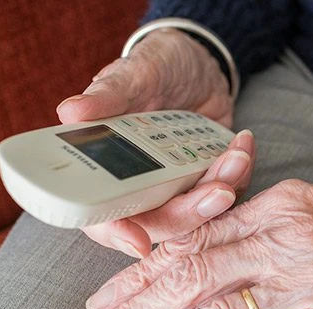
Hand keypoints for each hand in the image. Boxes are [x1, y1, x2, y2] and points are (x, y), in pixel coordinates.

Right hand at [56, 29, 253, 256]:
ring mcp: (177, 187)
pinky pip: (228, 192)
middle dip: (191, 213)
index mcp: (107, 172)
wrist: (196, 61)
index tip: (139, 243)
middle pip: (161, 224)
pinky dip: (240, 174)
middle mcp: (141, 188)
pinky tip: (243, 144)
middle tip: (219, 191)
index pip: (103, 218)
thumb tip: (70, 112)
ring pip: (199, 213)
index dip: (118, 234)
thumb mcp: (131, 76)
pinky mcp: (207, 180)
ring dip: (223, 189)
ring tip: (236, 156)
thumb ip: (107, 97)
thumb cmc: (153, 67)